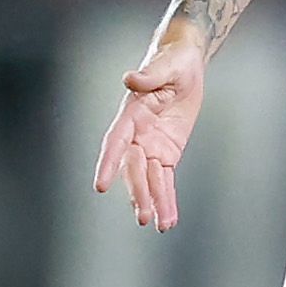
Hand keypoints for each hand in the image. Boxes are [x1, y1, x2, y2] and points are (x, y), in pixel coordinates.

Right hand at [93, 30, 208, 229]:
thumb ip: (149, 76)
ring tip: (158, 224)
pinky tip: (168, 218)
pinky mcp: (166, 153)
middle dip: (138, 192)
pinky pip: (165, 179)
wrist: (185, 63)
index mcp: (132, 113)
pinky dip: (167, 198)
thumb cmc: (173, 61)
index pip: (116, 141)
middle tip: (144, 215)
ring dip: (153, 201)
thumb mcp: (167, 66)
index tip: (100, 185)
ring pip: (148, 179)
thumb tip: (130, 79)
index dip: (109, 163)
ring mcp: (150, 145)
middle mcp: (136, 134)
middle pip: (134, 168)